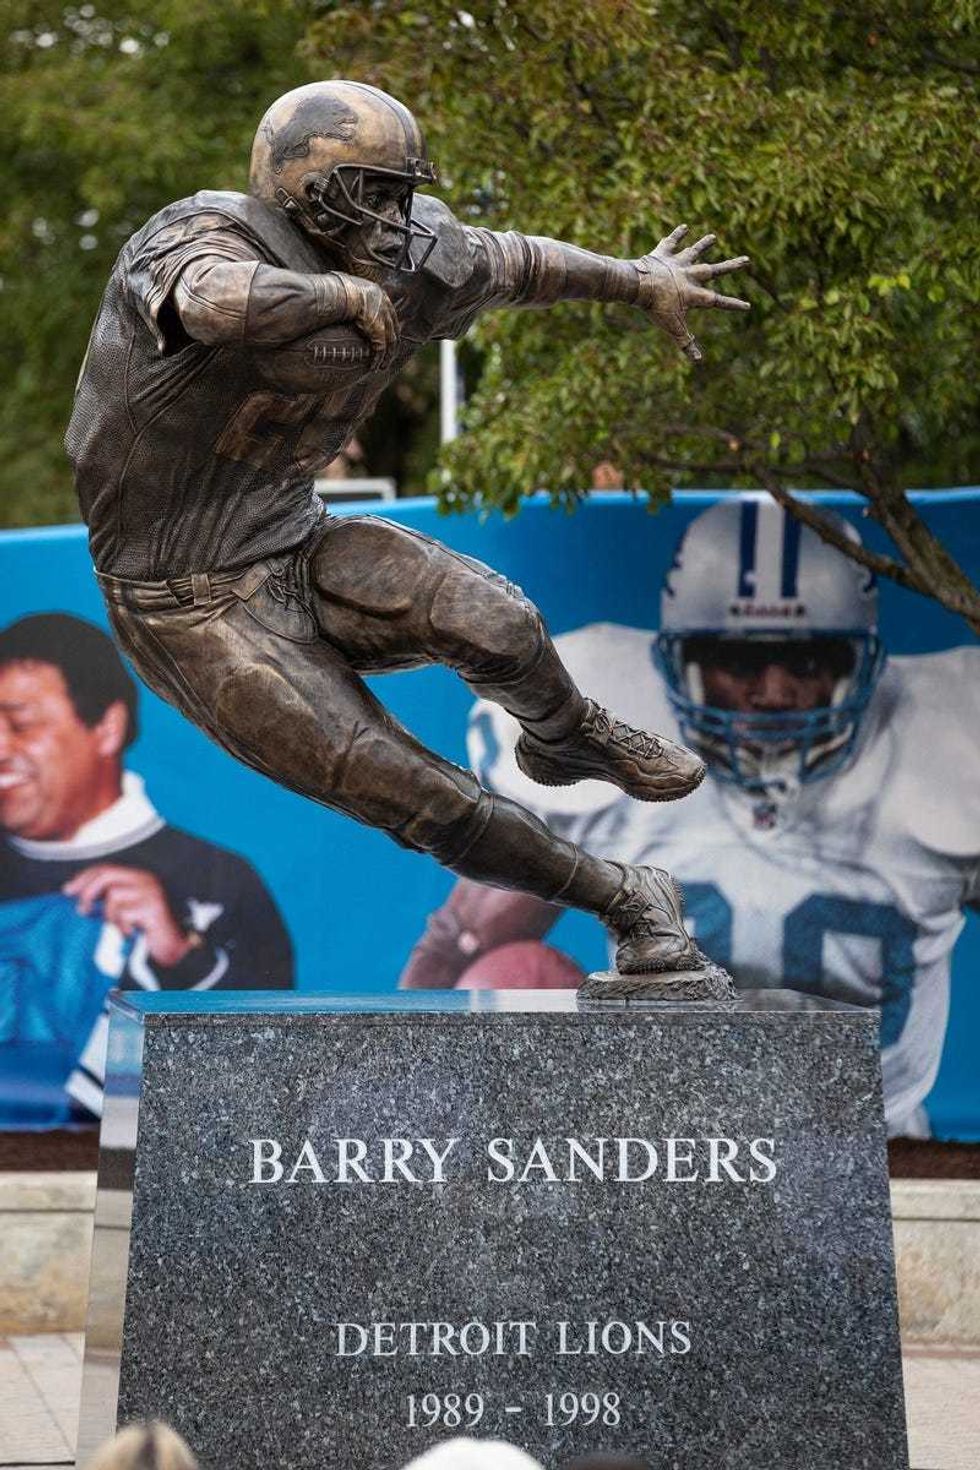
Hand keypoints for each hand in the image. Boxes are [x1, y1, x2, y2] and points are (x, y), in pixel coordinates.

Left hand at [63, 865, 194, 967]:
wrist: (174, 947)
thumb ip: (109, 900)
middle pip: (107, 875)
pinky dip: (122, 927)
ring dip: (109, 916)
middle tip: (81, 910)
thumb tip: (79, 897)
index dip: (84, 878)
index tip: (68, 891)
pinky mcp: (153, 908)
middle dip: (88, 891)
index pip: (105, 868)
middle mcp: (146, 880)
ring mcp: (151, 893)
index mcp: (138, 877)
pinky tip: (130, 934)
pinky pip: (125, 914)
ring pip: (114, 896)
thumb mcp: (125, 911)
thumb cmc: (146, 932)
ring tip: (118, 928)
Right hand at [340, 276, 399, 367]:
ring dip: (386, 357)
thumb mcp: (352, 292)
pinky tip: (374, 367)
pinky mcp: (378, 329)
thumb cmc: (340, 291)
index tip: (388, 341)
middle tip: (387, 358)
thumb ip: (356, 298)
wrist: (342, 292)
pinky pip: (380, 348)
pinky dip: (378, 359)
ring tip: (381, 367)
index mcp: (381, 296)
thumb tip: (344, 299)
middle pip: (394, 331)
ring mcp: (384, 318)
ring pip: (390, 343)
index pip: (391, 317)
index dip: (390, 330)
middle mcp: (386, 307)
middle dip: (392, 347)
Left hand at [635, 225, 749, 361]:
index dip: (733, 305)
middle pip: (715, 270)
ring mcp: (678, 263)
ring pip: (694, 252)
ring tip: (713, 237)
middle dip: (731, 266)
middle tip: (746, 260)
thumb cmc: (656, 308)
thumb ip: (686, 343)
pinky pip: (672, 242)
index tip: (748, 306)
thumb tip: (698, 361)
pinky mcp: (663, 254)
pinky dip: (677, 235)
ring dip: (704, 245)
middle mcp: (690, 276)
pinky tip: (684, 227)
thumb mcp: (673, 328)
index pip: (719, 302)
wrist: (639, 285)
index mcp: (695, 294)